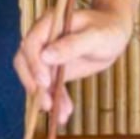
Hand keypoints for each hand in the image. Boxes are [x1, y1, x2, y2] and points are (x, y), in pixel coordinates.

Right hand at [14, 7, 133, 123]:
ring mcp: (46, 54)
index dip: (34, 63)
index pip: (31, 43)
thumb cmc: (107, 29)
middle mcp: (43, 38)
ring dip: (46, 98)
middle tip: (48, 104)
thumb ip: (72, 44)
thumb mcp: (95, 36)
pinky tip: (64, 114)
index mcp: (50, 23)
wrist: (114, 34)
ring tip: (61, 115)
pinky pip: (49, 87)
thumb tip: (45, 56)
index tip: (45, 82)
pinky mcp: (53, 69)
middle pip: (26, 62)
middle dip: (35, 85)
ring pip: (36, 79)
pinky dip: (55, 100)